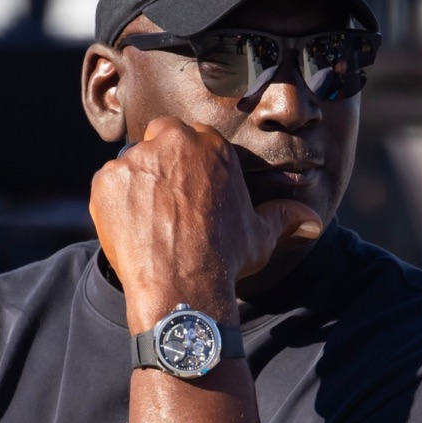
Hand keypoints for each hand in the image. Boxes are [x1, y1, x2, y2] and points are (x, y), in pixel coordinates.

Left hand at [89, 117, 321, 330]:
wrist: (183, 285)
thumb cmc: (225, 257)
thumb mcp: (260, 235)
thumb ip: (284, 217)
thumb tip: (314, 221)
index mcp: (211, 144)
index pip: (194, 137)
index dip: (191, 164)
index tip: (190, 191)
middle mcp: (172, 142)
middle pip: (160, 138)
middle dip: (162, 161)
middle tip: (166, 200)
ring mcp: (135, 159)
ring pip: (132, 161)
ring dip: (137, 182)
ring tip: (148, 221)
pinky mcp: (106, 180)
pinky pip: (107, 184)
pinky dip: (114, 202)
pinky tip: (131, 229)